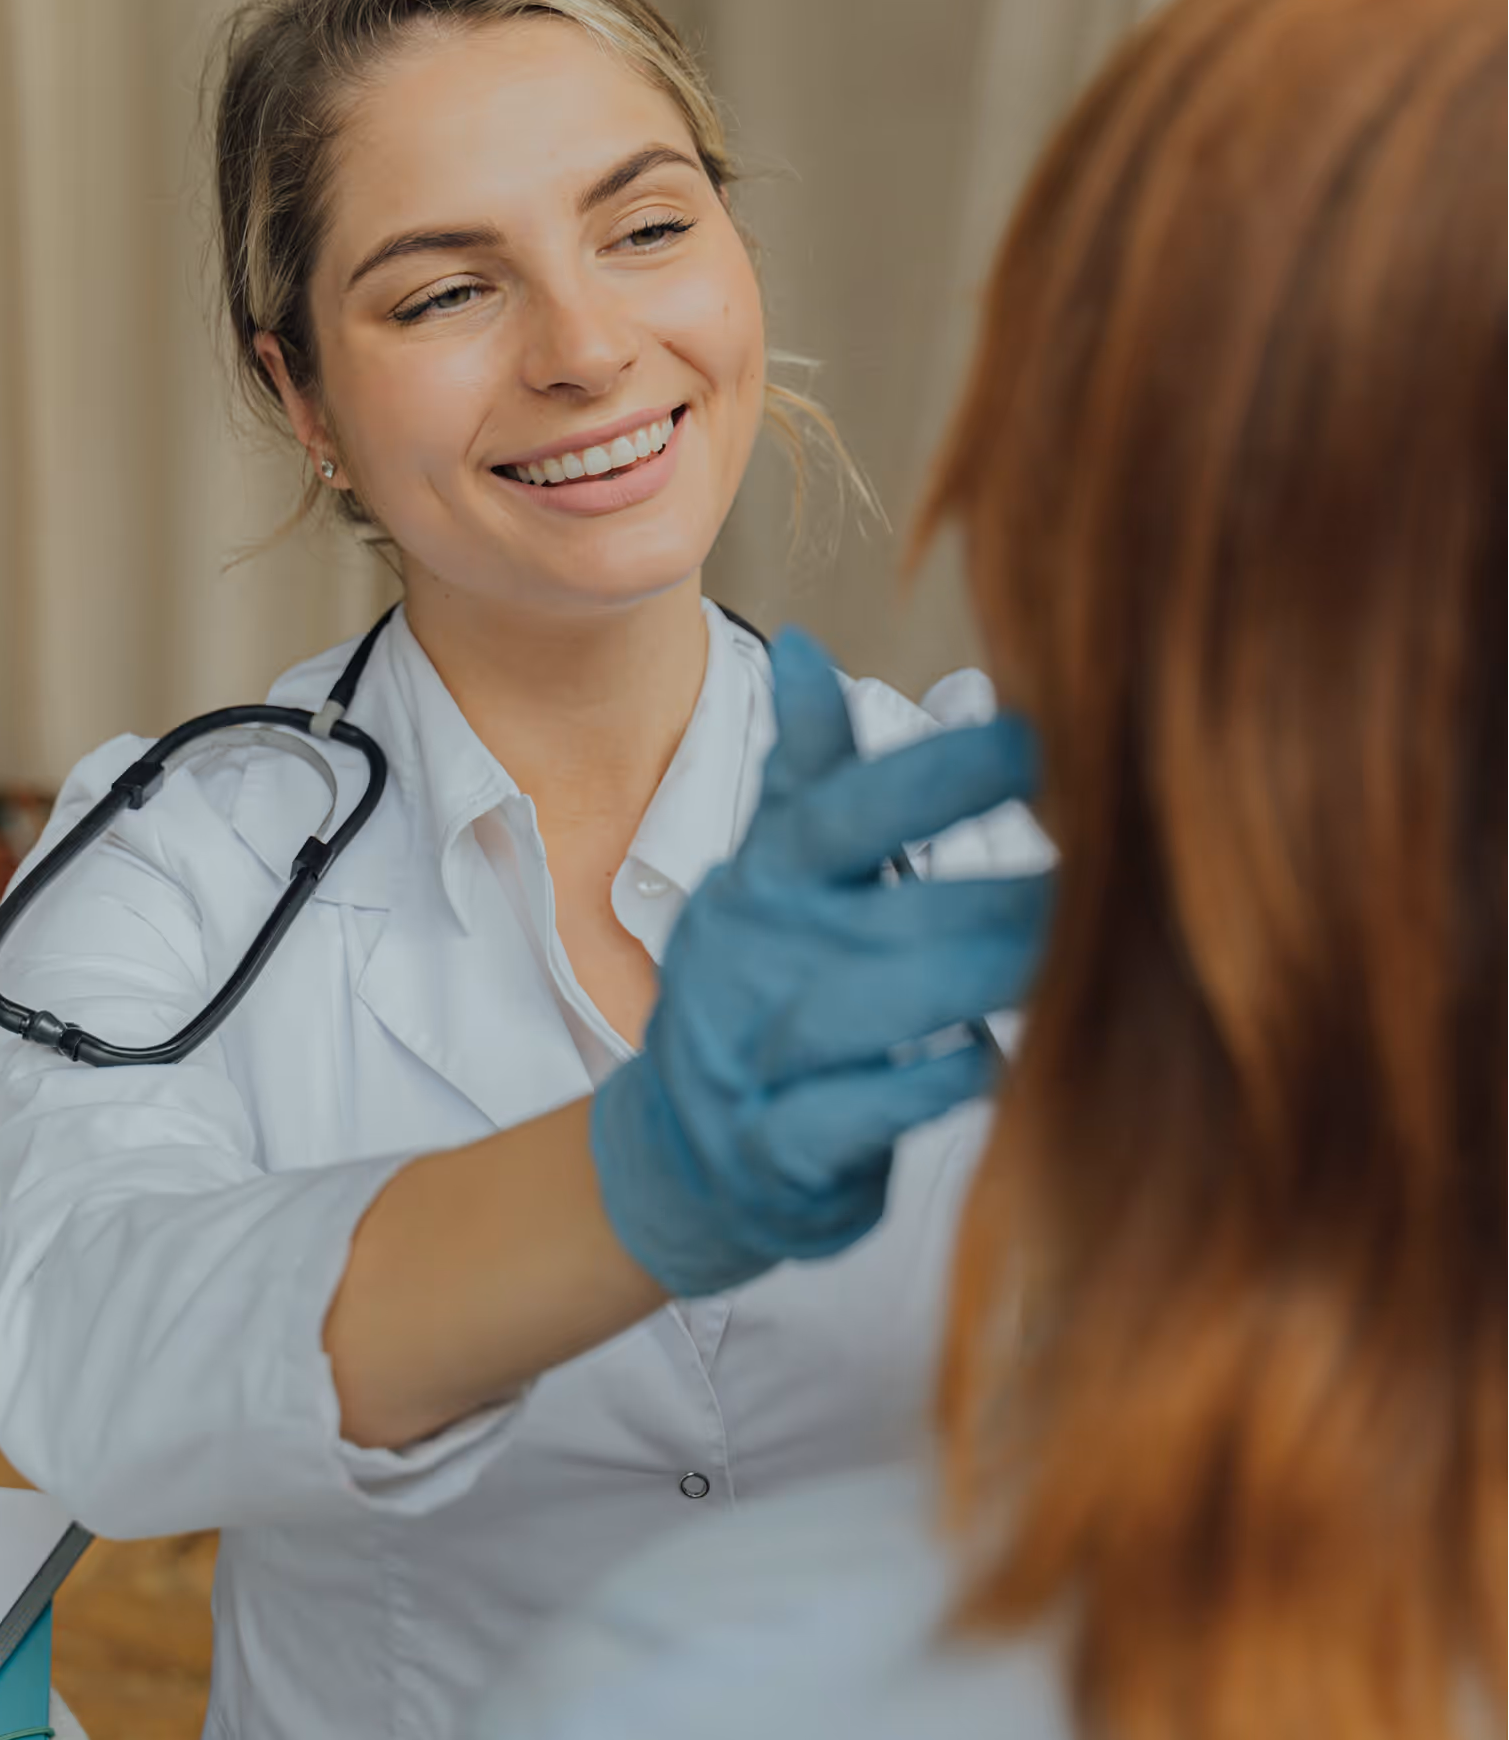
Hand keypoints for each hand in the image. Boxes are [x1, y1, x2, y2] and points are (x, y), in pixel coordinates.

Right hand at [588, 629, 1050, 1296]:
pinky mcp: (773, 1151)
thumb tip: (805, 646)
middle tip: (1113, 877)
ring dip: (974, 983)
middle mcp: (752, 962)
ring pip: (866, 1013)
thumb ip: (804, 771)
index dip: (935, 775)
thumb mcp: (769, 876)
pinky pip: (852, 1117)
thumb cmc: (762, 991)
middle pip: (880, 914)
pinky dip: (924, 1089)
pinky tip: (996, 1064)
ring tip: (1071, 965)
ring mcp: (751, 1059)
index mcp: (763, 884)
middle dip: (1000, 897)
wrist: (686, 1152)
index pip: (840, 813)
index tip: (1039, 738)